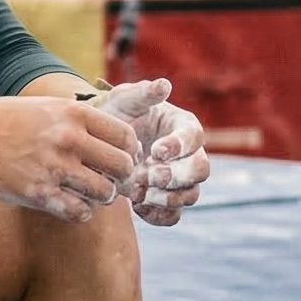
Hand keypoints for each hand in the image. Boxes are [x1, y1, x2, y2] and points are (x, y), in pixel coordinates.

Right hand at [0, 96, 140, 223]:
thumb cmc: (17, 121)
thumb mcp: (53, 107)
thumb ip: (86, 121)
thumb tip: (121, 141)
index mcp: (75, 115)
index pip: (126, 137)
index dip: (131, 151)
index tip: (124, 158)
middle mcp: (69, 140)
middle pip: (122, 167)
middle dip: (122, 177)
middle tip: (112, 179)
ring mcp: (55, 168)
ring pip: (105, 193)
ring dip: (103, 197)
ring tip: (92, 193)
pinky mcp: (40, 193)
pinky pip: (80, 212)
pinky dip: (83, 212)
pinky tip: (75, 204)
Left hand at [95, 78, 209, 227]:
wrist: (99, 141)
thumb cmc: (116, 113)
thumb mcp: (124, 99)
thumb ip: (143, 93)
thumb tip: (164, 84)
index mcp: (182, 126)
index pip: (195, 137)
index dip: (179, 146)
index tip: (156, 150)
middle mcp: (187, 154)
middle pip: (201, 170)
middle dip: (177, 176)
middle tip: (150, 175)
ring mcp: (178, 179)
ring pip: (190, 196)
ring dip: (167, 197)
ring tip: (138, 192)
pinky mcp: (165, 199)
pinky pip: (174, 216)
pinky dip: (158, 215)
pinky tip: (137, 205)